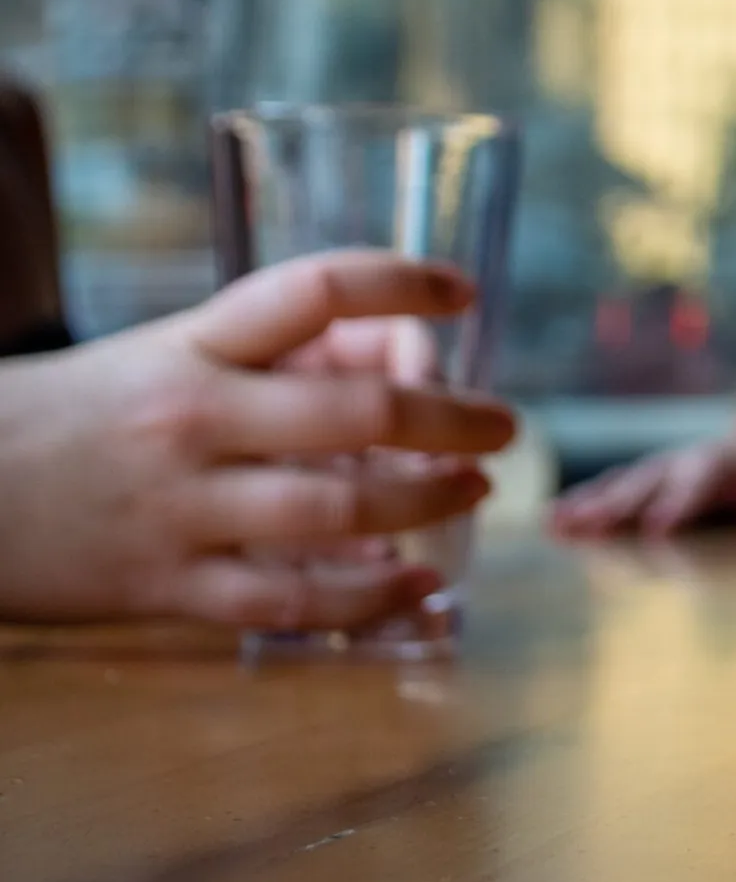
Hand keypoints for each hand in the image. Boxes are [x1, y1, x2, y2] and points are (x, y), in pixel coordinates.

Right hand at [0, 251, 516, 626]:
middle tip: (504, 424)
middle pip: (356, 413)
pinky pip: (290, 600)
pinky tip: (419, 581)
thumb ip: (280, 350)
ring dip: (427, 502)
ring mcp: (182, 508)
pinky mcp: (167, 587)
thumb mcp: (170, 353)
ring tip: (472, 490)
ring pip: (338, 511)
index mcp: (193, 344)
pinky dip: (368, 596)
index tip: (463, 292)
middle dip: (452, 419)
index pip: (312, 291)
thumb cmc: (86, 414)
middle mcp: (194, 419)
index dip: (400, 281)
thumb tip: (404, 349)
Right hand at [551, 431, 735, 537]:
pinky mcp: (636, 484)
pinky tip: (551, 523)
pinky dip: (578, 506)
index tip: (655, 530)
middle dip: (618, 509)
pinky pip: (604, 492)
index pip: (697, 487)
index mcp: (719, 466)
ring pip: (618, 490)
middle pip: (646, 488)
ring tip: (558, 525)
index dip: (677, 507)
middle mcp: (678, 465)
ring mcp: (653, 473)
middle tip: (589, 530)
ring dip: (589, 507)